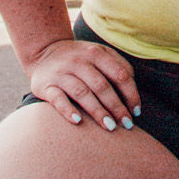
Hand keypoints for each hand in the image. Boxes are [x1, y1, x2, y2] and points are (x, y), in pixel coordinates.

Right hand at [26, 37, 141, 131]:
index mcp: (96, 54)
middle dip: (117, 107)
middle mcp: (78, 61)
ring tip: (110, 126)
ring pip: (82, 93)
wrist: (43, 52)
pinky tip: (78, 122)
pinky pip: (57, 99)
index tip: (136, 111)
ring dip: (98, 111)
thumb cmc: (79, 58)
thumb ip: (117, 66)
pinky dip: (67, 110)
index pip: (119, 74)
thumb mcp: (98, 54)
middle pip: (102, 85)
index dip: (130, 94)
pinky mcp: (46, 85)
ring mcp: (61, 73)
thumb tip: (133, 89)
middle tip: (127, 124)